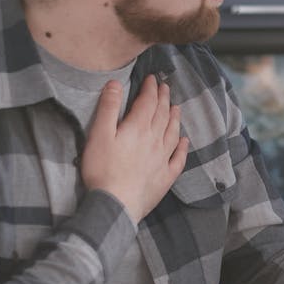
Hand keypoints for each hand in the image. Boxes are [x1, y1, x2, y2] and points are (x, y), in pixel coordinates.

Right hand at [81, 74, 189, 222]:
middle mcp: (155, 141)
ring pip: (173, 133)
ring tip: (177, 108)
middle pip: (163, 115)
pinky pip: (178, 159)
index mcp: (138, 128)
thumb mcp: (99, 135)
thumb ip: (108, 108)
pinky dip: (183, 148)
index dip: (151, 89)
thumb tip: (116, 83)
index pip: (148, 102)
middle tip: (165, 87)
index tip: (152, 79)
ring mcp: (162, 160)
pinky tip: (185, 141)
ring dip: (175, 118)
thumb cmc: (102, 170)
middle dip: (164, 99)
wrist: (116, 204)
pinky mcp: (165, 177)